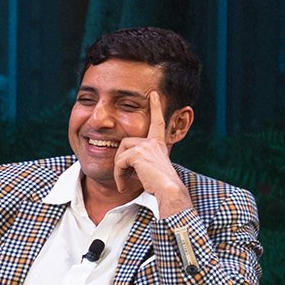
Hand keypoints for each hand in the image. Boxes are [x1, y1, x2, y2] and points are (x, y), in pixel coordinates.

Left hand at [114, 92, 189, 214]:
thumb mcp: (149, 168)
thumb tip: (123, 160)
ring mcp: (146, 145)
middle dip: (120, 161)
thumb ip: (139, 160)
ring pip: (120, 153)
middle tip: (125, 177)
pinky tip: (123, 185)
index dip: (156, 107)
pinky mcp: (138, 153)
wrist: (167, 190)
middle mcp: (153, 141)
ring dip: (119, 170)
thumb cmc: (159, 185)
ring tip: (125, 182)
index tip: (154, 93)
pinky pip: (118, 162)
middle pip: (124, 143)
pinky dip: (118, 175)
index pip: (157, 122)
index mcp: (158, 143)